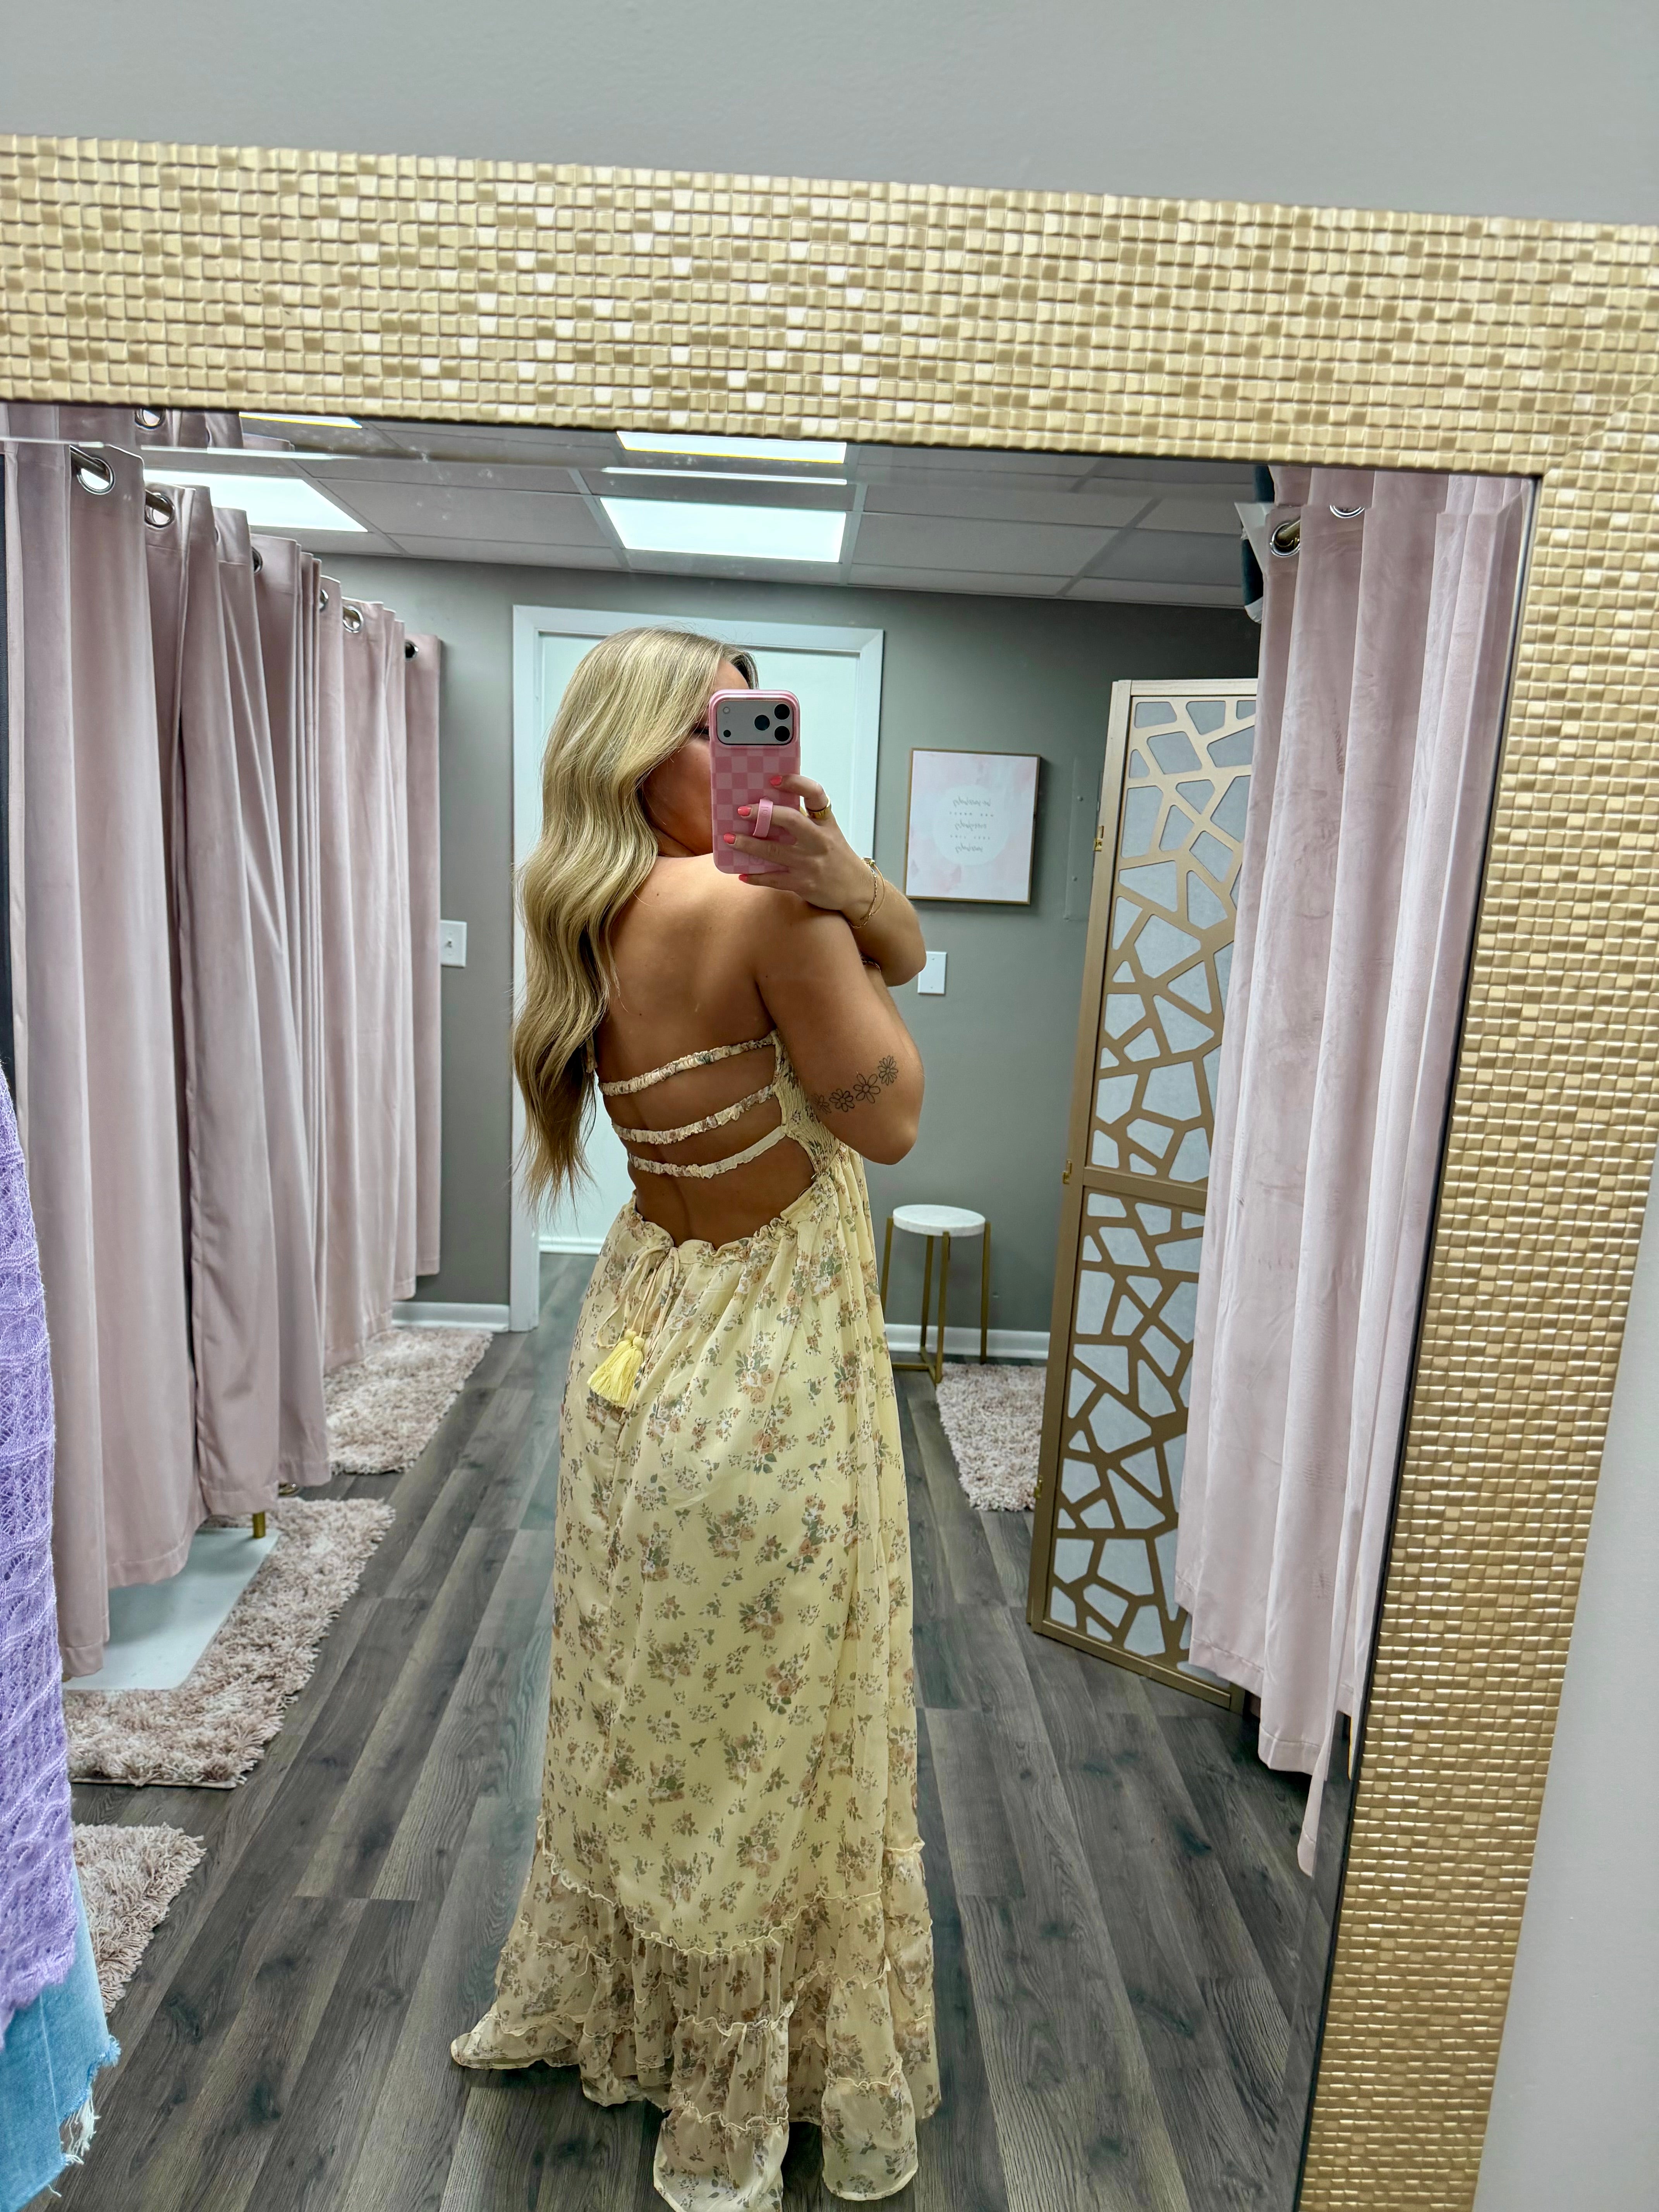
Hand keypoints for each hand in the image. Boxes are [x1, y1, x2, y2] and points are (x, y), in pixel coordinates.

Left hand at [725, 775, 871, 916]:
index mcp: (825, 822)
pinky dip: (756, 877)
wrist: (856, 889)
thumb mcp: (828, 833)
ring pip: (774, 851)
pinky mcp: (803, 883)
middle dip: (763, 814)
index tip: (774, 779)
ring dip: (748, 845)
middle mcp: (819, 840)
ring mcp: (810, 862)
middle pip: (790, 820)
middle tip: (741, 811)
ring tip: (729, 839)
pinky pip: (773, 879)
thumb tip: (770, 808)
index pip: (814, 794)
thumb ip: (806, 820)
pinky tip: (742, 874)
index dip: (795, 783)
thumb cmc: (837, 857)